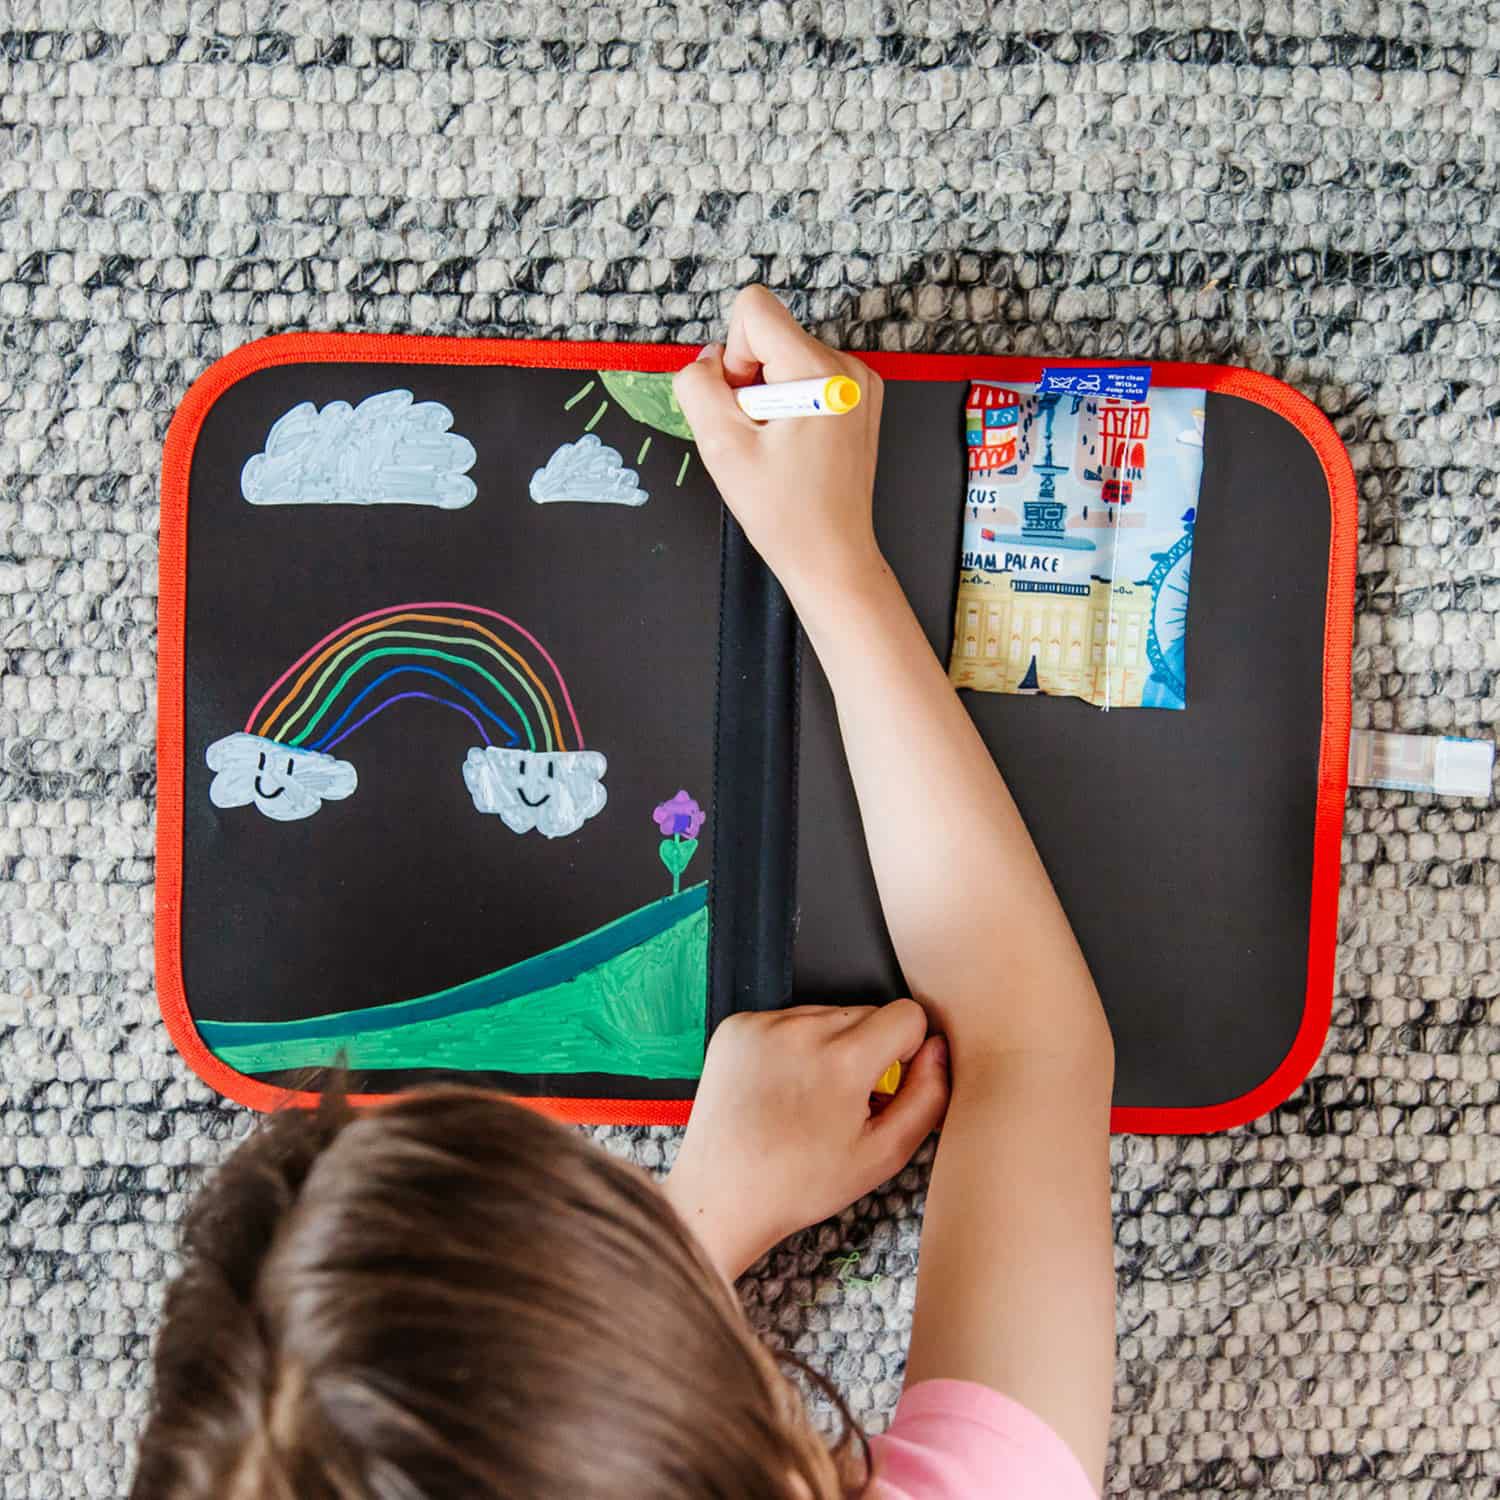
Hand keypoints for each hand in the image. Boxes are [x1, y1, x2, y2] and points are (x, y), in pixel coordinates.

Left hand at [662, 1000, 948, 1280]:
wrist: (721, 1193)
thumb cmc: (801, 1183)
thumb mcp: (883, 1155)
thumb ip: (927, 1097)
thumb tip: (939, 1049)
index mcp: (843, 1059)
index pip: (907, 1014)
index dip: (907, 1051)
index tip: (885, 1085)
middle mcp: (801, 1029)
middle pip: (867, 1012)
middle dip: (867, 1050)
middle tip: (843, 1101)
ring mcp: (763, 1024)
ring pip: (827, 1013)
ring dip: (829, 1046)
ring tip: (807, 1097)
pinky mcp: (736, 1026)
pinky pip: (786, 1018)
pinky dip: (791, 1045)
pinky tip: (778, 1088)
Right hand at [672, 285, 886, 603]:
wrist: (830, 555)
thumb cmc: (784, 513)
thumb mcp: (721, 447)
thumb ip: (698, 386)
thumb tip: (706, 360)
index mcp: (820, 373)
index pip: (755, 308)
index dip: (734, 356)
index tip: (746, 405)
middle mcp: (848, 368)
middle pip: (769, 334)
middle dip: (751, 380)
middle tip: (760, 437)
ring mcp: (859, 383)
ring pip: (785, 356)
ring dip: (768, 396)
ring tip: (778, 446)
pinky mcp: (859, 399)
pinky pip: (805, 376)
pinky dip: (789, 405)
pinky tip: (793, 446)